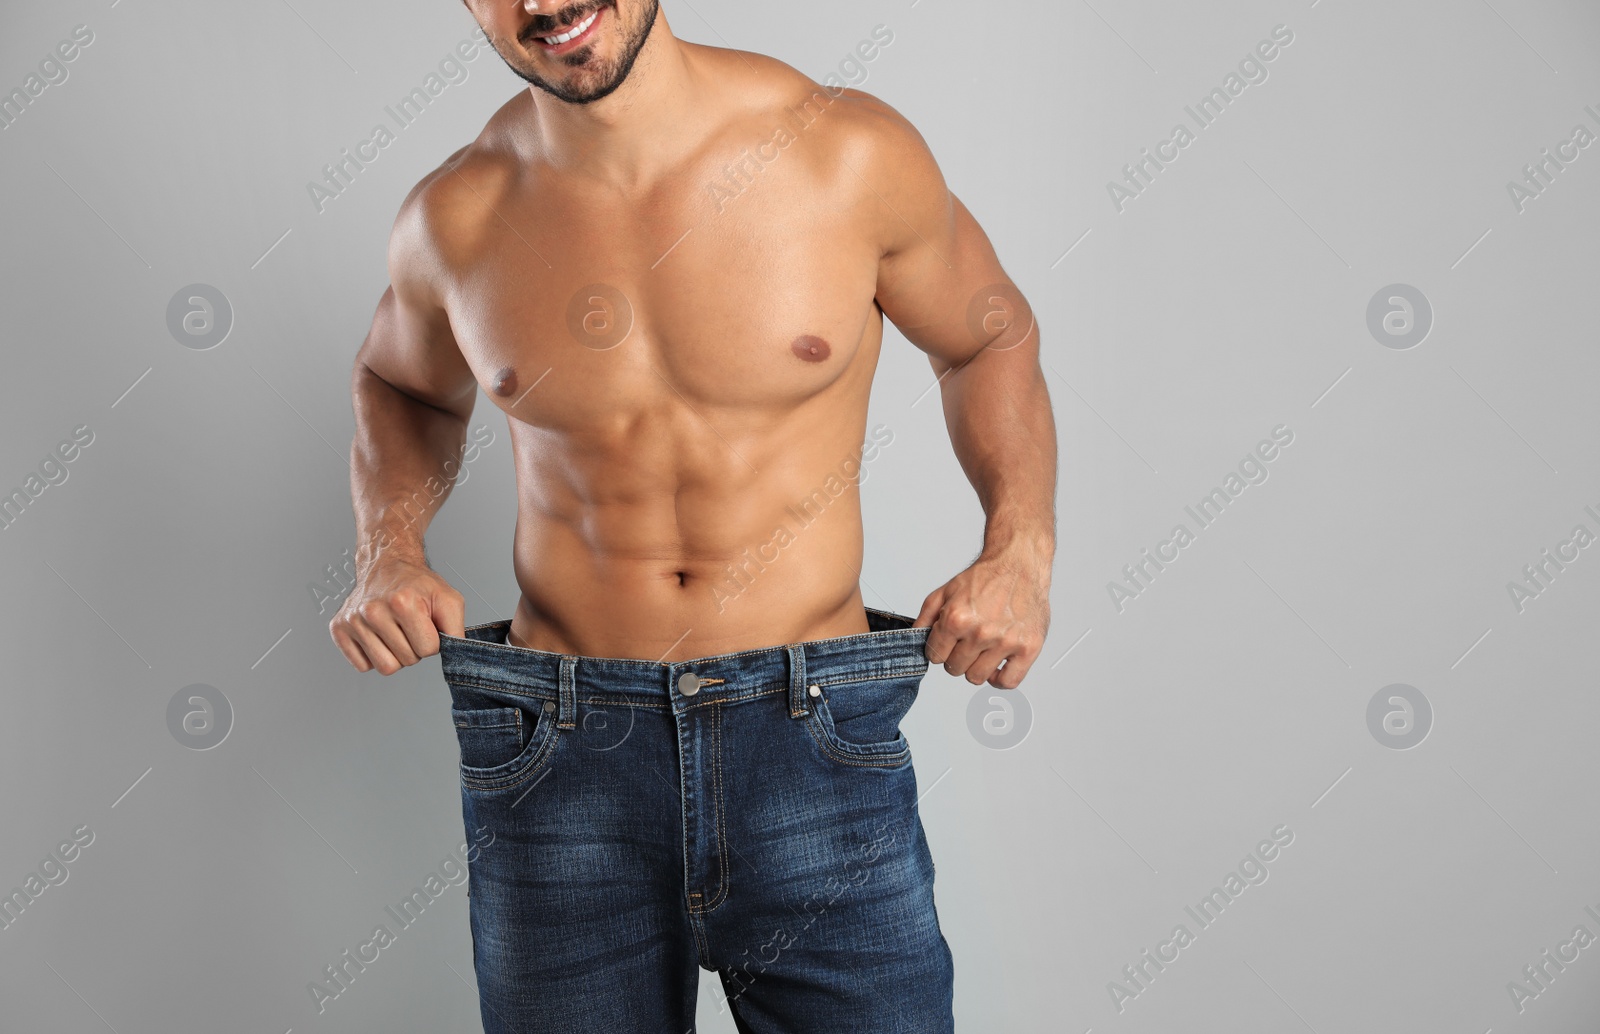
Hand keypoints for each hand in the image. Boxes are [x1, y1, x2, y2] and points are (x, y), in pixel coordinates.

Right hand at [329, 554, 465, 674]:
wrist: (387, 566)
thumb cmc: (417, 585)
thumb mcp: (447, 599)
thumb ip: (456, 629)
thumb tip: (454, 655)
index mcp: (402, 602)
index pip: (428, 649)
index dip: (432, 641)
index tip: (426, 624)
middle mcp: (372, 610)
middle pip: (407, 661)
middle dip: (414, 648)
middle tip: (409, 626)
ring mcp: (353, 620)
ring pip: (385, 668)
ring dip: (395, 655)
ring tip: (395, 632)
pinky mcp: (338, 628)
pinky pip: (363, 666)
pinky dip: (374, 656)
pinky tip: (377, 635)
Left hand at [914, 551, 1049, 688]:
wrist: (1018, 565)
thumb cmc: (985, 578)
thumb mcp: (945, 591)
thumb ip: (925, 617)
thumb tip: (914, 638)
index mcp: (957, 618)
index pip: (935, 656)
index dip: (939, 649)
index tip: (947, 643)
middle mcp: (981, 632)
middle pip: (954, 668)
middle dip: (955, 657)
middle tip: (966, 642)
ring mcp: (1005, 642)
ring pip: (976, 677)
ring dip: (975, 667)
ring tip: (981, 650)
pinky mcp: (1028, 648)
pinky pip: (1008, 682)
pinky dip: (999, 679)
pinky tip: (996, 665)